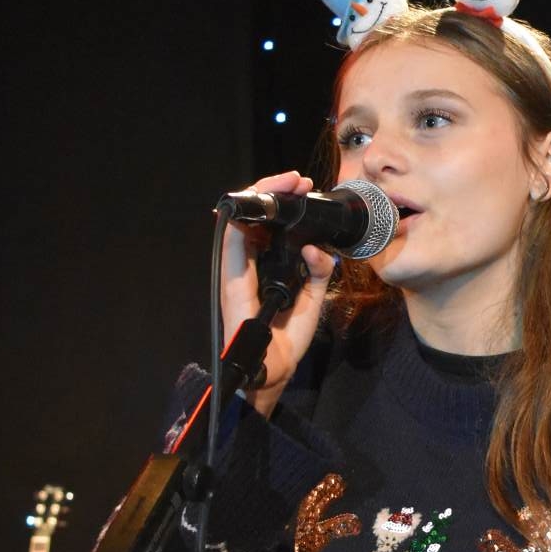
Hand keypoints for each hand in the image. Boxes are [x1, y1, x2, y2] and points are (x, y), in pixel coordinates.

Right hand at [221, 171, 336, 416]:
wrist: (274, 370)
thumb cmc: (288, 338)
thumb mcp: (313, 299)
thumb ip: (319, 272)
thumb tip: (319, 249)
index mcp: (268, 265)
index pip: (271, 224)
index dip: (285, 202)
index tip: (305, 188)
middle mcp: (250, 264)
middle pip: (255, 216)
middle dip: (275, 190)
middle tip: (299, 181)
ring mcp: (237, 271)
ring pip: (241, 221)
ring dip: (262, 197)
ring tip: (287, 184)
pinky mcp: (231, 281)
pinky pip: (231, 245)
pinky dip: (241, 221)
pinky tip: (258, 205)